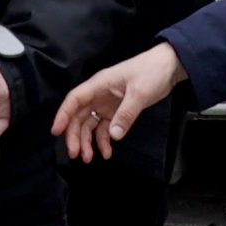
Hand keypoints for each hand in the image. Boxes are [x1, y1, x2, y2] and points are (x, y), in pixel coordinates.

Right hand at [59, 45, 185, 161]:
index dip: (63, 115)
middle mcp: (99, 95)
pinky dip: (104, 140)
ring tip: (89, 159)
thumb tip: (114, 136)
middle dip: (75, 135)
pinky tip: (107, 152)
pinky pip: (105, 128)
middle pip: (79, 116)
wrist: (169, 67)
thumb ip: (126, 114)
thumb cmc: (151, 72)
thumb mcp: (139, 93)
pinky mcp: (117, 111)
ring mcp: (107, 103)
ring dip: (87, 141)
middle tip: (76, 154)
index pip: (75, 99)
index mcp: (99, 84)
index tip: (56, 132)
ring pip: (90, 124)